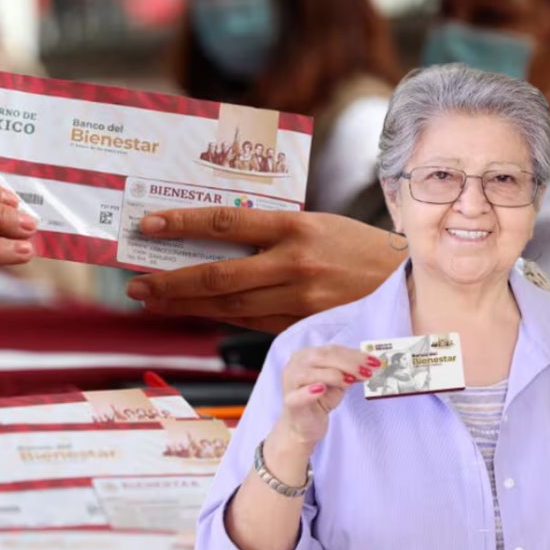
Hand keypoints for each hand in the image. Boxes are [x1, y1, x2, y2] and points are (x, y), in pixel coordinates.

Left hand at [125, 208, 401, 331]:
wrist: (413, 285)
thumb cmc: (360, 249)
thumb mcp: (319, 225)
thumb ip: (273, 232)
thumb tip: (218, 235)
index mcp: (297, 227)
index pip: (226, 223)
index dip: (183, 225)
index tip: (150, 226)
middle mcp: (294, 265)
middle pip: (218, 276)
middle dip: (170, 282)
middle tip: (136, 283)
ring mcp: (299, 300)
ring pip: (229, 306)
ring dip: (185, 305)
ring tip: (153, 300)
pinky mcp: (304, 326)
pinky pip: (251, 323)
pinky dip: (220, 318)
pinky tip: (195, 314)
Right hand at [274, 345, 380, 448]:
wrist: (304, 426)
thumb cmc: (320, 400)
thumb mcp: (339, 383)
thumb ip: (349, 372)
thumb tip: (369, 364)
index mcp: (306, 355)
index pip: (332, 350)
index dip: (354, 354)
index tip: (375, 361)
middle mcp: (295, 364)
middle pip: (322, 357)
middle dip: (349, 363)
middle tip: (369, 371)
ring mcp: (290, 383)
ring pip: (310, 373)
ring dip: (334, 375)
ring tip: (352, 381)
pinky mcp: (290, 402)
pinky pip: (298, 395)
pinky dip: (309, 392)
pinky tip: (321, 389)